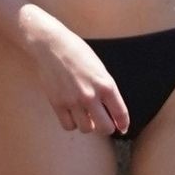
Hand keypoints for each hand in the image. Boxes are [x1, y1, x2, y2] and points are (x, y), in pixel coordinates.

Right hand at [18, 8, 130, 136]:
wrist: (52, 45)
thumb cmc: (77, 52)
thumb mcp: (99, 68)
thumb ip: (105, 88)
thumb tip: (109, 108)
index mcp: (106, 85)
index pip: (120, 113)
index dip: (123, 124)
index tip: (122, 127)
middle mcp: (91, 96)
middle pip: (105, 128)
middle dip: (106, 127)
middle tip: (102, 122)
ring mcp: (73, 101)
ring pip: (86, 129)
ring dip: (88, 125)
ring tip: (85, 116)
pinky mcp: (57, 104)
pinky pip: (68, 126)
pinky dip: (72, 123)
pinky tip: (72, 114)